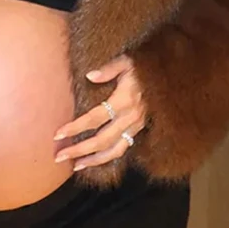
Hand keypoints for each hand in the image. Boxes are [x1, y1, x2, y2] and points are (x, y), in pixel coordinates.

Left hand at [52, 54, 147, 171]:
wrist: (170, 77)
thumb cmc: (144, 67)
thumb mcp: (127, 62)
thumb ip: (108, 69)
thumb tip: (90, 76)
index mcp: (125, 100)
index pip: (95, 118)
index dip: (75, 128)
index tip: (58, 134)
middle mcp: (131, 117)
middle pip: (101, 140)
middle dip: (79, 150)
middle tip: (59, 156)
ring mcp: (136, 126)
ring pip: (113, 150)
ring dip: (93, 160)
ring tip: (75, 165)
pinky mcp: (139, 130)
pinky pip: (122, 149)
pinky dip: (107, 157)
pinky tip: (94, 161)